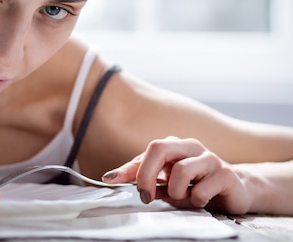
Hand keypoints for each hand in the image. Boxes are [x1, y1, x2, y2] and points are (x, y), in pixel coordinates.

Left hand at [101, 137, 251, 213]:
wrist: (236, 190)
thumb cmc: (196, 184)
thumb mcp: (166, 181)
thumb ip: (142, 177)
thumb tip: (110, 177)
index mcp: (174, 145)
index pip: (146, 152)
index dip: (127, 168)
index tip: (110, 180)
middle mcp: (190, 147)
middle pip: (159, 148)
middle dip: (146, 174)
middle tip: (146, 196)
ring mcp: (209, 158)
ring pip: (180, 171)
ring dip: (176, 192)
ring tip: (182, 198)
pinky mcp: (226, 175)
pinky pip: (200, 190)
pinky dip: (195, 200)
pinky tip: (200, 200)